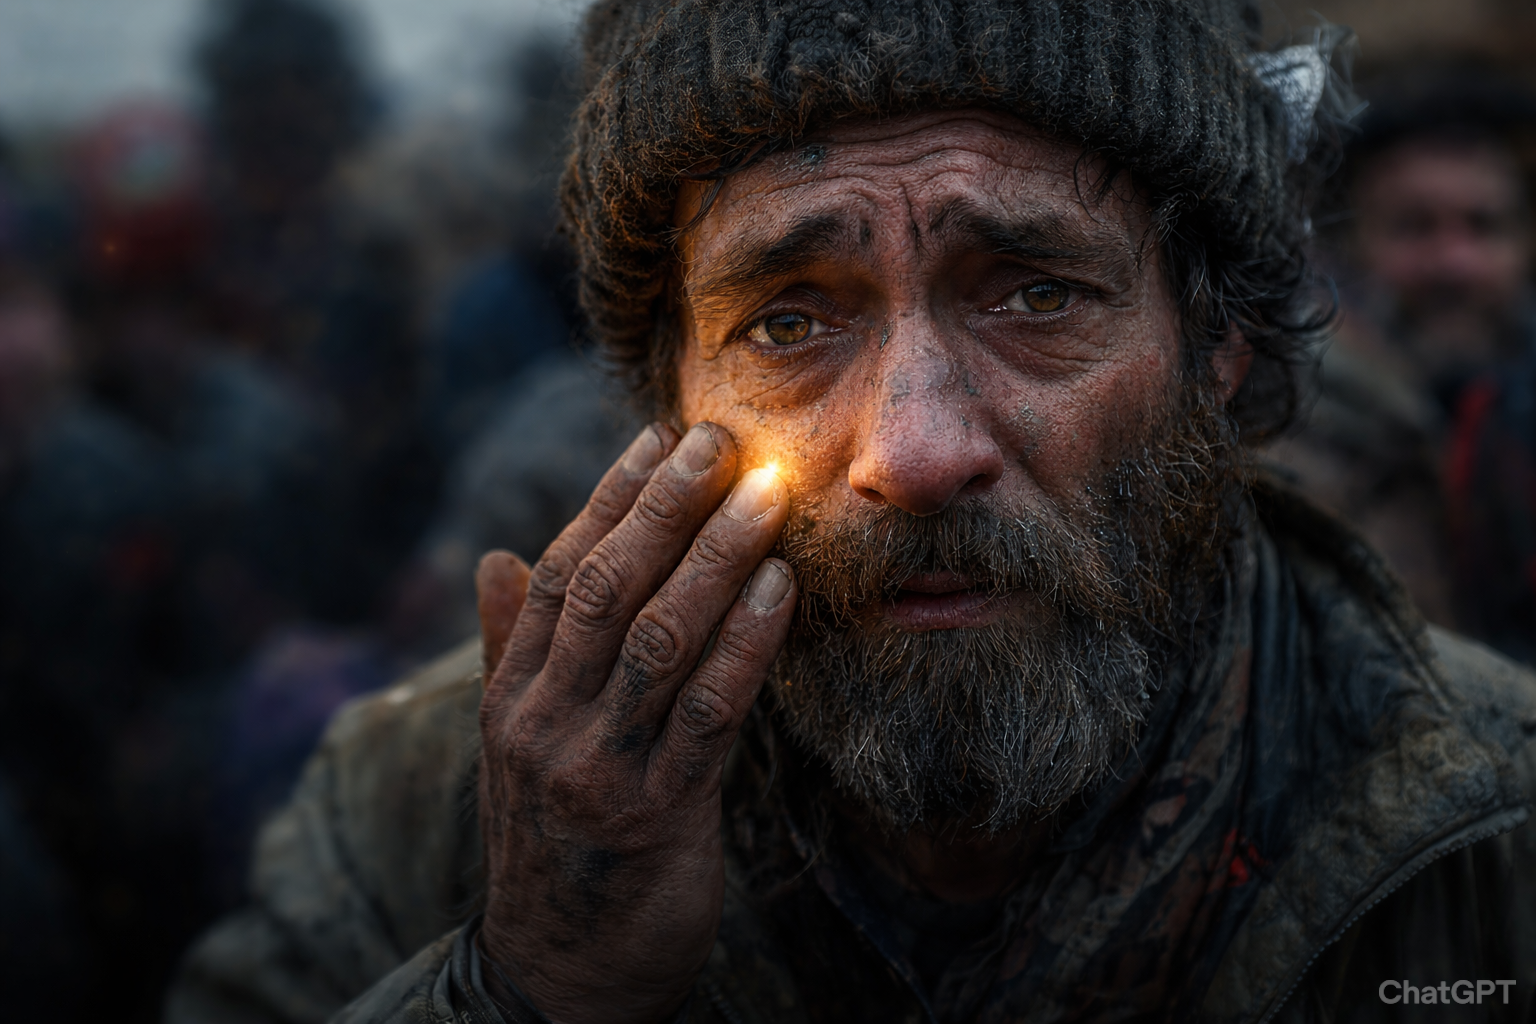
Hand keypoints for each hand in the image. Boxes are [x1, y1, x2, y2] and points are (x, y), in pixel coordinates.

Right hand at [475, 422, 794, 1023]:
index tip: (661, 437)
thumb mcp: (516, 745)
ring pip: (661, 637)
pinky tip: (783, 588)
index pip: (563, 574)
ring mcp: (596, 768)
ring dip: (717, 557)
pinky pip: (709, 710)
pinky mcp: (657, 813)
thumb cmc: (553, 842)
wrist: (562, 974)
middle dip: (667, 506)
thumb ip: (510, 650)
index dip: (613, 499)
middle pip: (609, 589)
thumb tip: (496, 559)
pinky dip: (747, 642)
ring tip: (765, 492)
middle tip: (720, 437)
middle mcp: (544, 722)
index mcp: (512, 697)